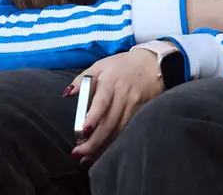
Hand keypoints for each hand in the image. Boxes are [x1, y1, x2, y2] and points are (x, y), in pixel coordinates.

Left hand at [67, 49, 164, 164]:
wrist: (155, 63)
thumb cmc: (124, 65)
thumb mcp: (102, 64)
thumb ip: (83, 78)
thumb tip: (68, 93)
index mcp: (110, 82)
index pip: (102, 102)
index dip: (93, 117)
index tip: (84, 131)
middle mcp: (123, 95)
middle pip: (109, 122)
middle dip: (94, 141)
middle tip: (78, 153)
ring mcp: (134, 105)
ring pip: (118, 130)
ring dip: (103, 146)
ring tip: (87, 158)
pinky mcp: (142, 112)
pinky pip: (127, 130)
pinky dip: (116, 142)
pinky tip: (106, 152)